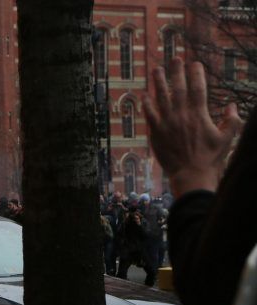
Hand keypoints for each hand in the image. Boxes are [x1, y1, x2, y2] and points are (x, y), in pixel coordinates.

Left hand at [142, 58, 242, 196]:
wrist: (190, 173)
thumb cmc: (210, 158)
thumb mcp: (227, 138)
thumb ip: (231, 121)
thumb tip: (233, 106)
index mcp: (200, 114)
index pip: (198, 88)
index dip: (196, 74)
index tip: (195, 63)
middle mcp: (182, 115)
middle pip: (178, 88)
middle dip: (177, 71)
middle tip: (175, 58)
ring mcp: (167, 123)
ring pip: (161, 98)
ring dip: (159, 82)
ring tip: (156, 70)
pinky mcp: (156, 133)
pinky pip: (150, 115)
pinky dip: (147, 104)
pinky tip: (144, 95)